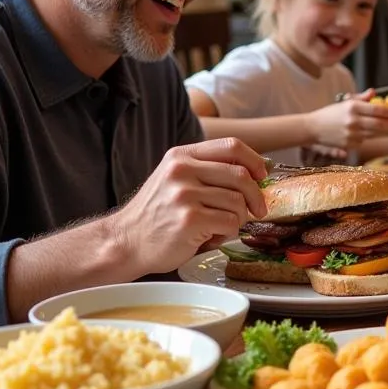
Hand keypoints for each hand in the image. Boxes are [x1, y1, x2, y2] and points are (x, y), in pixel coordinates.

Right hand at [107, 138, 268, 276]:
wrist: (125, 242)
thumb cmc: (156, 214)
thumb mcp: (175, 179)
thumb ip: (207, 170)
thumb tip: (255, 172)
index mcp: (181, 156)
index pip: (232, 146)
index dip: (255, 161)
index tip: (262, 176)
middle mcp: (182, 170)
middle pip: (241, 176)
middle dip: (256, 195)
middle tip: (258, 209)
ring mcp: (184, 195)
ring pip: (238, 202)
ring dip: (239, 218)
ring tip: (222, 225)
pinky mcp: (190, 220)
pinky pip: (230, 223)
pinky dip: (228, 233)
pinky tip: (212, 236)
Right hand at [306, 91, 387, 148]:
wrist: (313, 128)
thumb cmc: (330, 114)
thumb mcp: (345, 102)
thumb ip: (361, 98)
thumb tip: (374, 92)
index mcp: (352, 107)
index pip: (376, 109)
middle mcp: (353, 121)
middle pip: (378, 124)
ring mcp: (351, 134)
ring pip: (374, 134)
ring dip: (384, 131)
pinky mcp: (349, 144)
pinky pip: (364, 140)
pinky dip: (367, 136)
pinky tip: (365, 133)